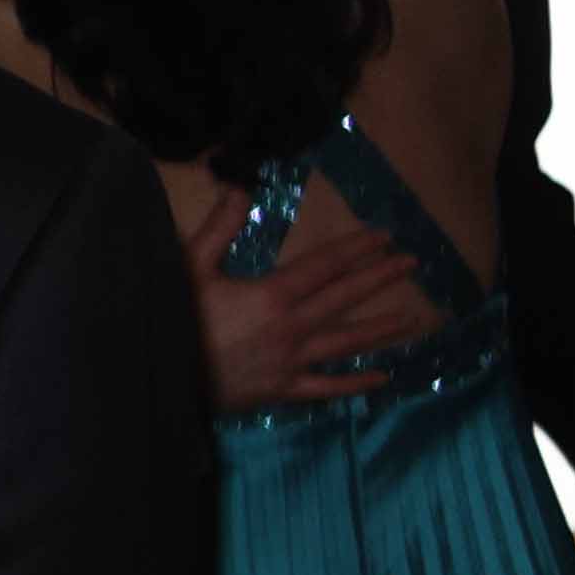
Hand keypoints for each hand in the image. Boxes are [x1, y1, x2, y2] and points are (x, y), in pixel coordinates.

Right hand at [185, 207, 439, 409]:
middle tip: (412, 264)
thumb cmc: (172, 319)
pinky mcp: (284, 389)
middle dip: (380, 278)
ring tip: (412, 318)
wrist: (162, 377)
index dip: (357, 249)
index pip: (325, 265)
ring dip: (380, 329)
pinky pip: (327, 387)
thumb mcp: (190, 266)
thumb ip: (219, 226)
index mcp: (273, 293)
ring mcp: (292, 361)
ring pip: (346, 342)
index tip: (384, 237)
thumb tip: (241, 185)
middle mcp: (292, 326)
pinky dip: (355, 385)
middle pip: (345, 298)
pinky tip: (381, 378)